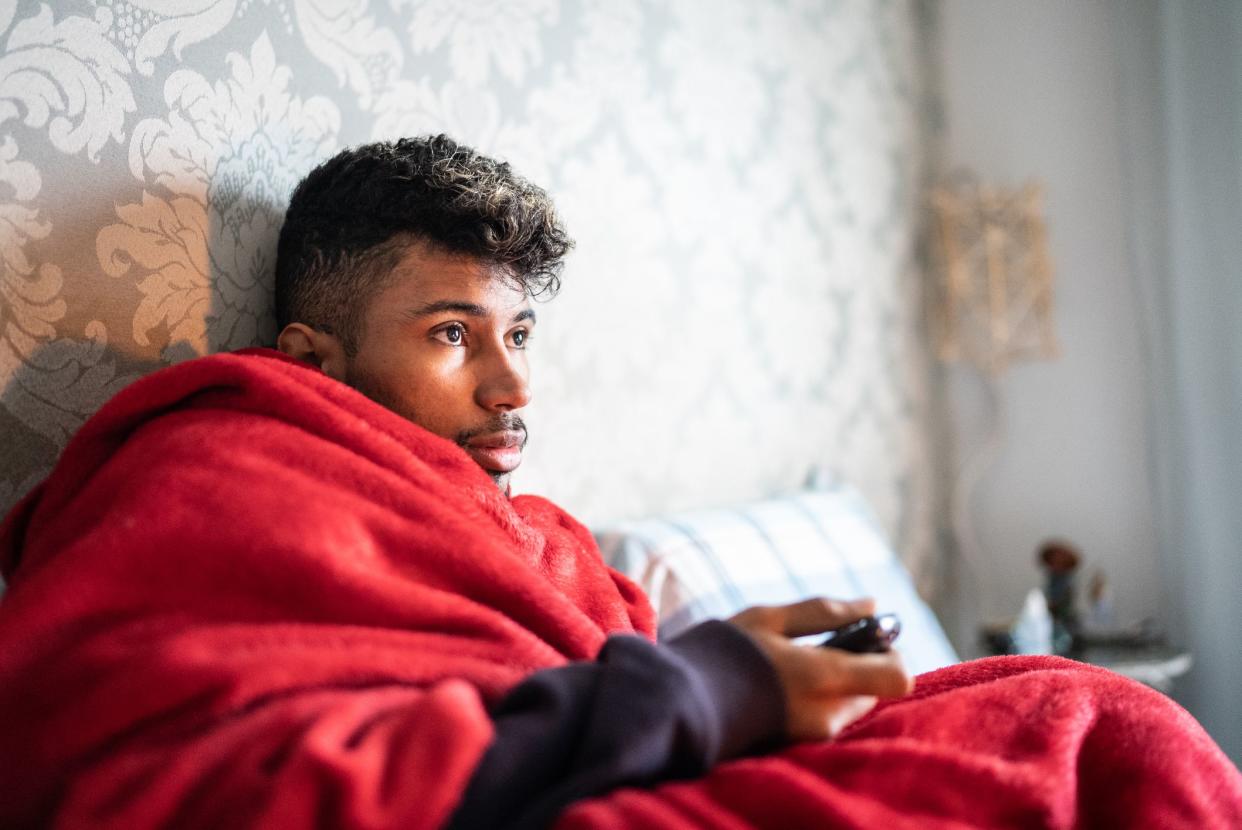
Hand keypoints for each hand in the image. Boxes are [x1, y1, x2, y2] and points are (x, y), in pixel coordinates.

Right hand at [728, 597, 912, 741]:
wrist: (680, 703)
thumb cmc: (723, 652)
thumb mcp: (770, 618)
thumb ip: (825, 612)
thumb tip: (873, 605)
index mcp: (825, 676)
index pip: (896, 674)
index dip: (886, 651)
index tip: (862, 635)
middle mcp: (828, 713)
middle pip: (872, 689)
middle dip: (854, 667)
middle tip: (813, 647)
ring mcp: (814, 735)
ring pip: (848, 705)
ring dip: (832, 685)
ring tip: (786, 667)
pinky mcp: (798, 746)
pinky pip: (824, 719)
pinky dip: (813, 701)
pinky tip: (777, 688)